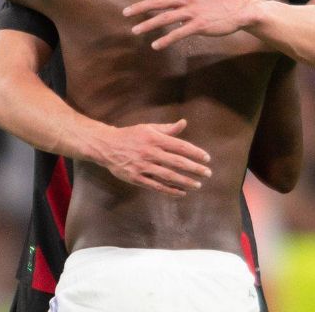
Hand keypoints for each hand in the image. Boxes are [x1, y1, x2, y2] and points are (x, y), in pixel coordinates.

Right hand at [95, 119, 211, 196]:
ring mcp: (143, 166)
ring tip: (197, 185)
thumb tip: (183, 123)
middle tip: (207, 173)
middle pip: (177, 162)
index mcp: (154, 138)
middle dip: (194, 168)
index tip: (207, 158)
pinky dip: (169, 190)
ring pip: (168, 176)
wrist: (106, 146)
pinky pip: (156, 186)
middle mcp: (150, 152)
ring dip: (185, 181)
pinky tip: (181, 192)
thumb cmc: (131, 135)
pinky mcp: (136, 178)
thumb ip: (167, 129)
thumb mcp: (148, 128)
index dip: (195, 153)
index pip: (180, 146)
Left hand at [124, 0, 257, 49]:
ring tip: (134, 31)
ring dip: (148, 25)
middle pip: (158, 2)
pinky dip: (166, 40)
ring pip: (165, 18)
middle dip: (140, 7)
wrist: (237, 9)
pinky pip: (179, 33)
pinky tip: (155, 45)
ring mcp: (192, 12)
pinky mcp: (199, 25)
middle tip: (125, 13)